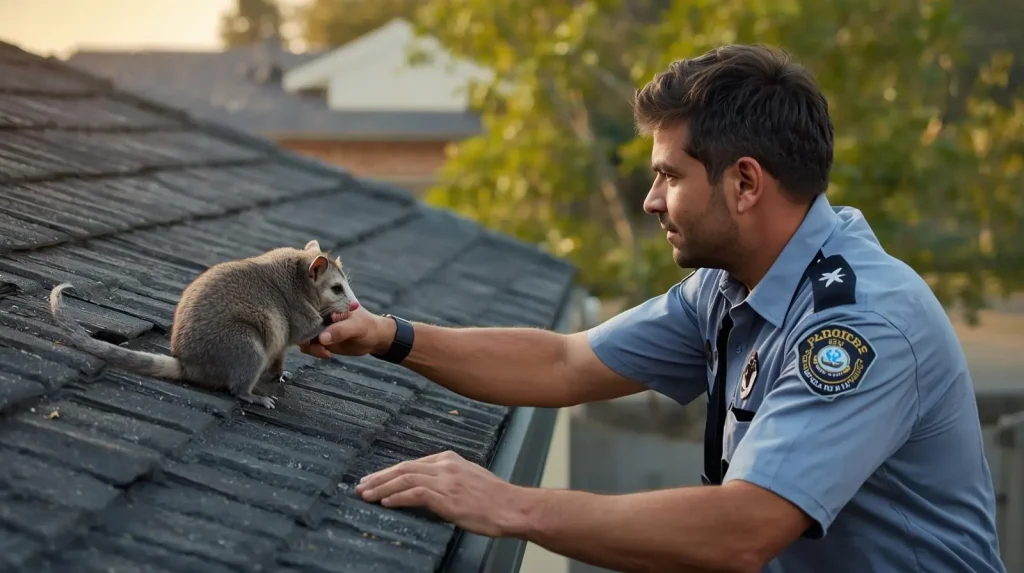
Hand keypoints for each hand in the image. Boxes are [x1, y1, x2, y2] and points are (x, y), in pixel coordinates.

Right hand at [299, 306, 394, 358]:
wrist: (374, 339)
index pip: (308, 304)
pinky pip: (308, 345)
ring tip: (325, 351)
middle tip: (318, 344)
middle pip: (301, 320)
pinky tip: (327, 354)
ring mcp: (319, 326)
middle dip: (304, 333)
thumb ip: (340, 331)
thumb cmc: (368, 326)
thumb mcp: (357, 326)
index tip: (307, 326)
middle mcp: (320, 313)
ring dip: (309, 345)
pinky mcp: (320, 338)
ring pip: (303, 335)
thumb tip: (321, 338)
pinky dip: (313, 351)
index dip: (302, 313)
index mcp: (328, 302)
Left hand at [355, 450, 532, 537]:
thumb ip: (449, 479)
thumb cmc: (496, 499)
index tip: (375, 479)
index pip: (412, 463)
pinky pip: (415, 494)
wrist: (513, 507)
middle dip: (380, 477)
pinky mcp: (447, 497)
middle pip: (404, 468)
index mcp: (450, 459)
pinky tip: (386, 503)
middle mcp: (445, 466)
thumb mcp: (470, 479)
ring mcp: (446, 480)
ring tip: (367, 495)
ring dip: (382, 487)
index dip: (390, 471)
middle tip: (362, 485)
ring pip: (405, 478)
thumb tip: (429, 488)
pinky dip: (397, 497)